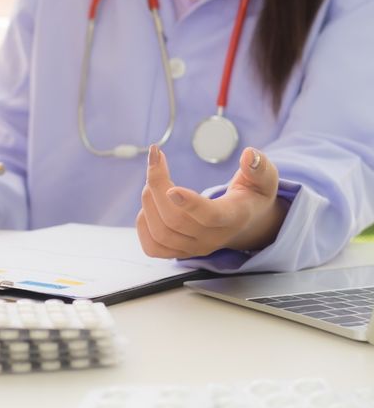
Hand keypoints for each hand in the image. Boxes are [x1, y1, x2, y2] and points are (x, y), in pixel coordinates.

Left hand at [136, 145, 288, 258]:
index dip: (190, 203)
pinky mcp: (178, 253)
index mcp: (233, 217)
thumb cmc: (251, 196)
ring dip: (148, 200)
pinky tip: (150, 202)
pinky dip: (142, 223)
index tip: (172, 188)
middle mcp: (212, 238)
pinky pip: (152, 247)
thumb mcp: (263, 179)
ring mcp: (193, 248)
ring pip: (160, 233)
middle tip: (156, 160)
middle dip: (157, 186)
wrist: (245, 223)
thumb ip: (258, 167)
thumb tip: (249, 154)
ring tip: (153, 178)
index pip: (210, 216)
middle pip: (175, 220)